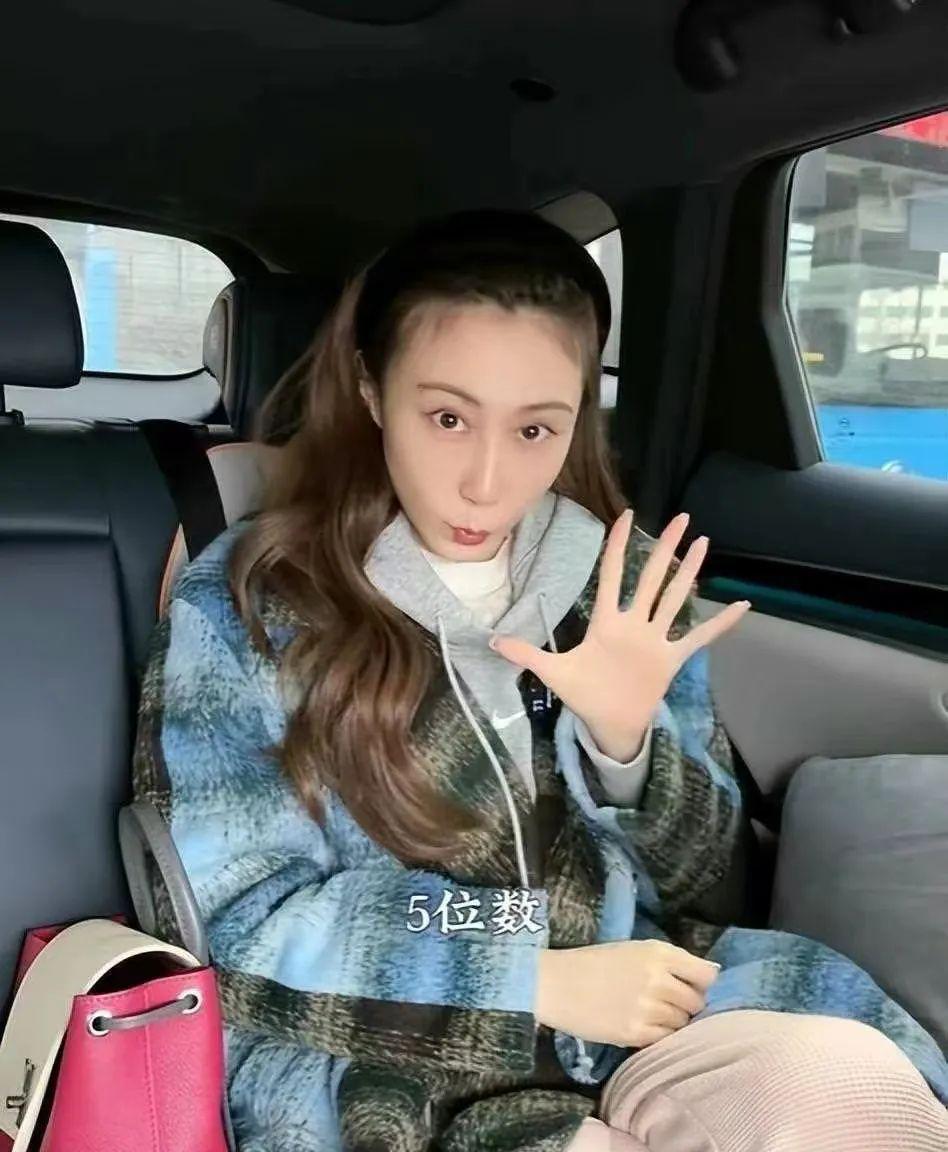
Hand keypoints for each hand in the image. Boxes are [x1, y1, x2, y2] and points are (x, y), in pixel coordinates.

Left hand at [490, 510, 750, 760]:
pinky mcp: (672, 658)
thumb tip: (491, 641)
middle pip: (651, 577)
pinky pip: (700, 637)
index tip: (626, 515)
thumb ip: (526, 653)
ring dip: (689, 572)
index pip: (612, 575)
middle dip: (665, 547)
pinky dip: (722, 624)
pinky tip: (742, 606)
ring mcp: (655, 639)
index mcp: (606, 622)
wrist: (609, 725)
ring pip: (675, 598)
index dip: (618, 545)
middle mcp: (634, 623)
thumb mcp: (553, 672)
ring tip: (704, 544)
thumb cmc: (584, 695)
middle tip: (681, 517)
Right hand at [536, 939, 719, 1047]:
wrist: (556, 984)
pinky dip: (660, 1035)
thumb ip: (672, 961)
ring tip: (651, 1014)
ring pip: (683, 1023)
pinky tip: (644, 1026)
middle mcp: (658, 979)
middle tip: (666, 1002)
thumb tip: (711, 975)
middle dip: (687, 1004)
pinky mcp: (636, 1033)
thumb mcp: (635, 950)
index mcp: (658, 953)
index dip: (700, 982)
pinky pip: (666, 1039)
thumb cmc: (594, 963)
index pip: (706, 974)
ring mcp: (648, 1008)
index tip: (690, 985)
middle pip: (696, 1001)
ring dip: (672, 1021)